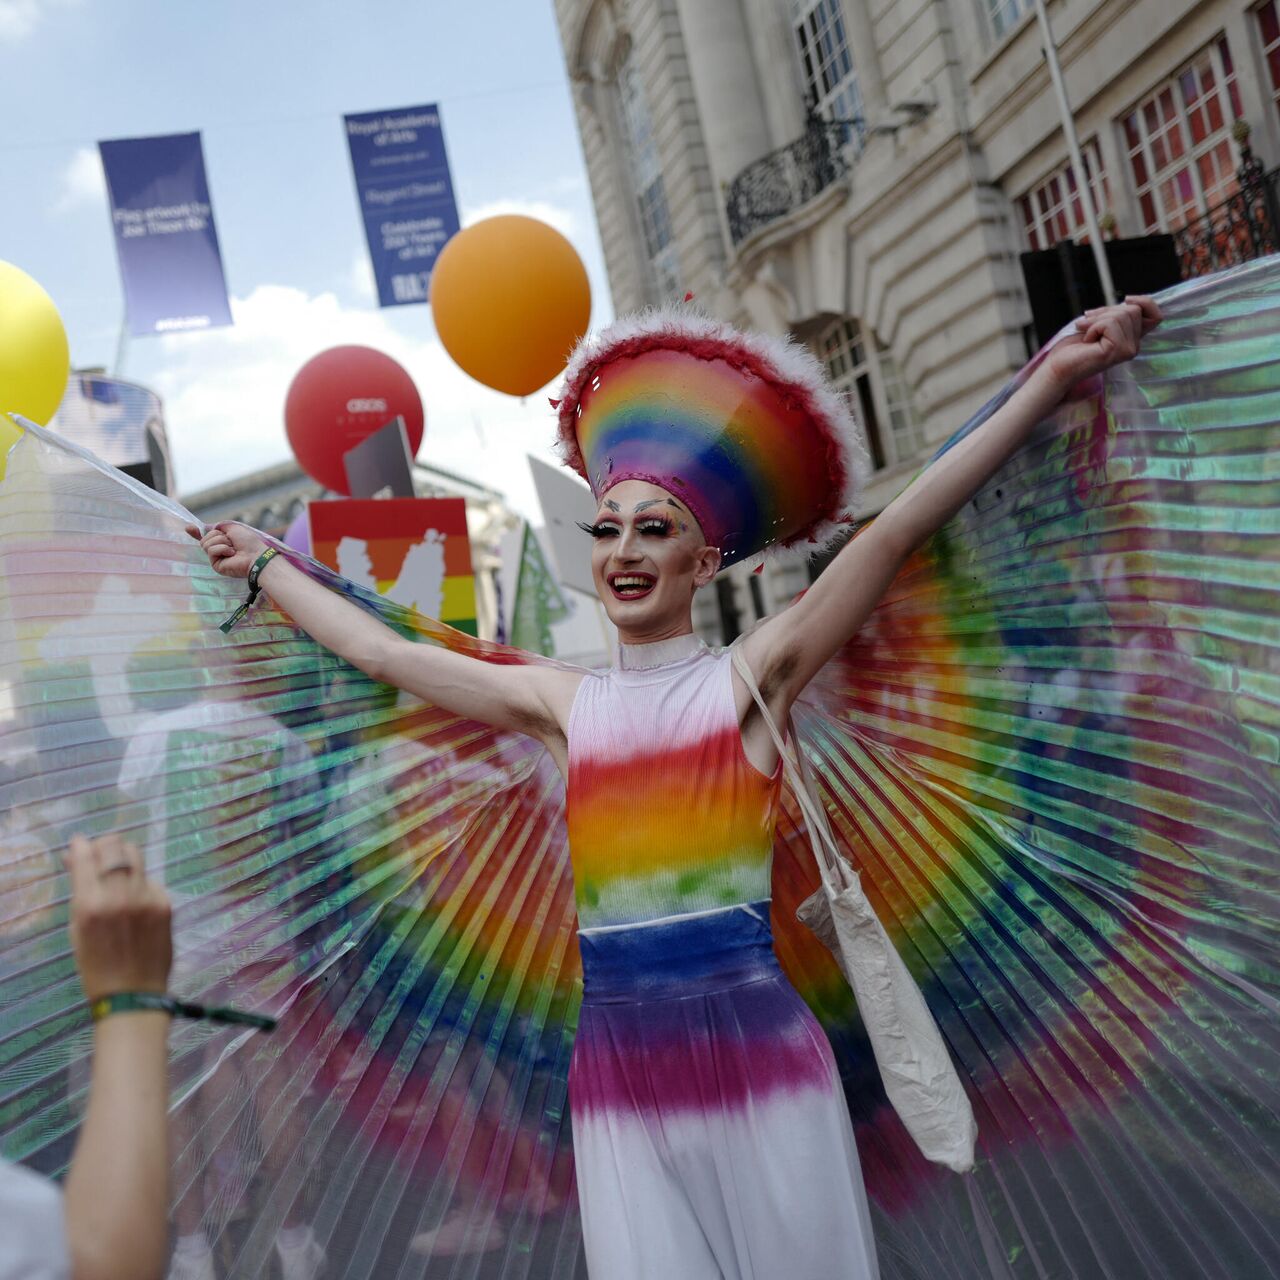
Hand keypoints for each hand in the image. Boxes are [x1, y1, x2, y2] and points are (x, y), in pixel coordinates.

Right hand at [65, 834, 171, 1001]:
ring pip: (136, 857)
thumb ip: (80, 894)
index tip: (79, 844)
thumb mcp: (77, 931)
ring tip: (118, 871)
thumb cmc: (96, 967)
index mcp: (90, 905)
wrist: (133, 994)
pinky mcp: (166, 903)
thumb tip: (80, 863)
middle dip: (104, 846)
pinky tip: (136, 900)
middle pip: (115, 847)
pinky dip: (141, 883)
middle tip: (100, 855)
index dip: (81, 846)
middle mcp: (120, 896)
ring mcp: (147, 898)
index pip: (86, 857)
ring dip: (124, 858)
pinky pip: (151, 880)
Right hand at [184, 520, 267, 579]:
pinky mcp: (216, 566)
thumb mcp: (232, 528)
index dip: (195, 533)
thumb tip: (206, 528)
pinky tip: (231, 553)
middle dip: (217, 535)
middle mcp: (218, 551)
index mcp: (222, 542)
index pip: (205, 537)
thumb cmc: (248, 541)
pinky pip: (211, 551)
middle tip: (231, 541)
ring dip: (221, 541)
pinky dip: (222, 548)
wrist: (256, 554)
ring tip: (233, 548)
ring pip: (205, 544)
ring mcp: (216, 559)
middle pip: (204, 539)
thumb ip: (218, 527)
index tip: (188, 528)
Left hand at [1041, 295, 1161, 394]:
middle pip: (1133, 310)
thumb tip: (1129, 300)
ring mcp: (1128, 350)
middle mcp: (1134, 346)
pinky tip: (1087, 341)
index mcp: (1131, 339)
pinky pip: (1110, 323)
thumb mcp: (1099, 323)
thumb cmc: (1073, 347)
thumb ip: (1116, 314)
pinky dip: (1094, 326)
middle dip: (1106, 311)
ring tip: (1086, 334)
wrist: (1057, 368)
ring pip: (1123, 314)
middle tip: (1087, 324)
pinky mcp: (1118, 351)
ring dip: (1098, 319)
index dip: (1145, 302)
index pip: (1156, 316)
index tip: (1127, 298)